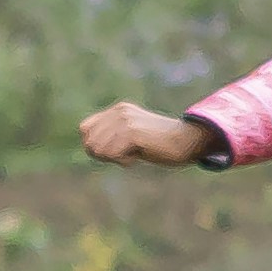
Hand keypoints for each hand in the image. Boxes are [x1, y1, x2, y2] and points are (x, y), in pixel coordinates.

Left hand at [75, 103, 213, 168]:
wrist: (187, 141)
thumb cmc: (162, 144)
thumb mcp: (133, 134)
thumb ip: (113, 134)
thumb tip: (89, 145)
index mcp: (118, 110)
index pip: (84, 129)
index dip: (94, 145)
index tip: (113, 151)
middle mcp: (119, 112)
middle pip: (89, 142)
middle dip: (103, 155)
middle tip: (124, 156)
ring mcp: (125, 121)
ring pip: (99, 149)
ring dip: (114, 158)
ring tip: (133, 155)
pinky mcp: (132, 133)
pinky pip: (112, 154)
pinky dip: (123, 161)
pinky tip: (138, 157)